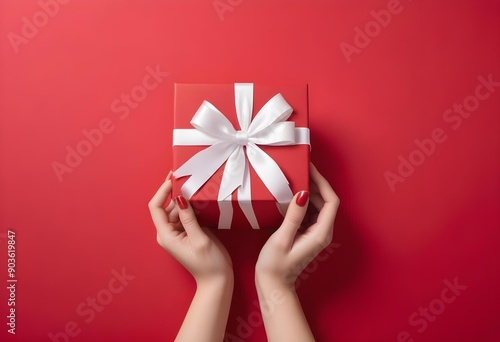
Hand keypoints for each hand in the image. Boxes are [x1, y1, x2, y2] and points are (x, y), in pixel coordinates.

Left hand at [148, 171, 232, 284]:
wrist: (217, 280)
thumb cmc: (208, 264)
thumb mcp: (199, 239)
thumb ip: (188, 218)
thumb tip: (180, 198)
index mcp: (166, 234)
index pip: (155, 207)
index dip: (162, 190)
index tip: (173, 178)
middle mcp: (168, 232)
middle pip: (166, 206)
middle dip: (175, 191)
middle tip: (189, 176)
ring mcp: (177, 232)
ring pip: (177, 208)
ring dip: (184, 198)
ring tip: (196, 184)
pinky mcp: (187, 232)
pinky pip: (185, 214)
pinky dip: (191, 206)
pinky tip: (200, 198)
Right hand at [256, 163, 339, 288]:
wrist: (273, 285)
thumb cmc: (275, 266)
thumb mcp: (281, 239)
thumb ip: (293, 216)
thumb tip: (303, 193)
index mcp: (320, 233)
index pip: (331, 201)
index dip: (323, 182)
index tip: (310, 168)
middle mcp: (322, 232)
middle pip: (326, 201)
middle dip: (316, 183)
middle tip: (300, 169)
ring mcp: (316, 233)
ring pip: (319, 205)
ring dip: (309, 190)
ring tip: (295, 177)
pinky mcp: (307, 233)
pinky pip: (310, 212)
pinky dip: (304, 200)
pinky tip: (291, 194)